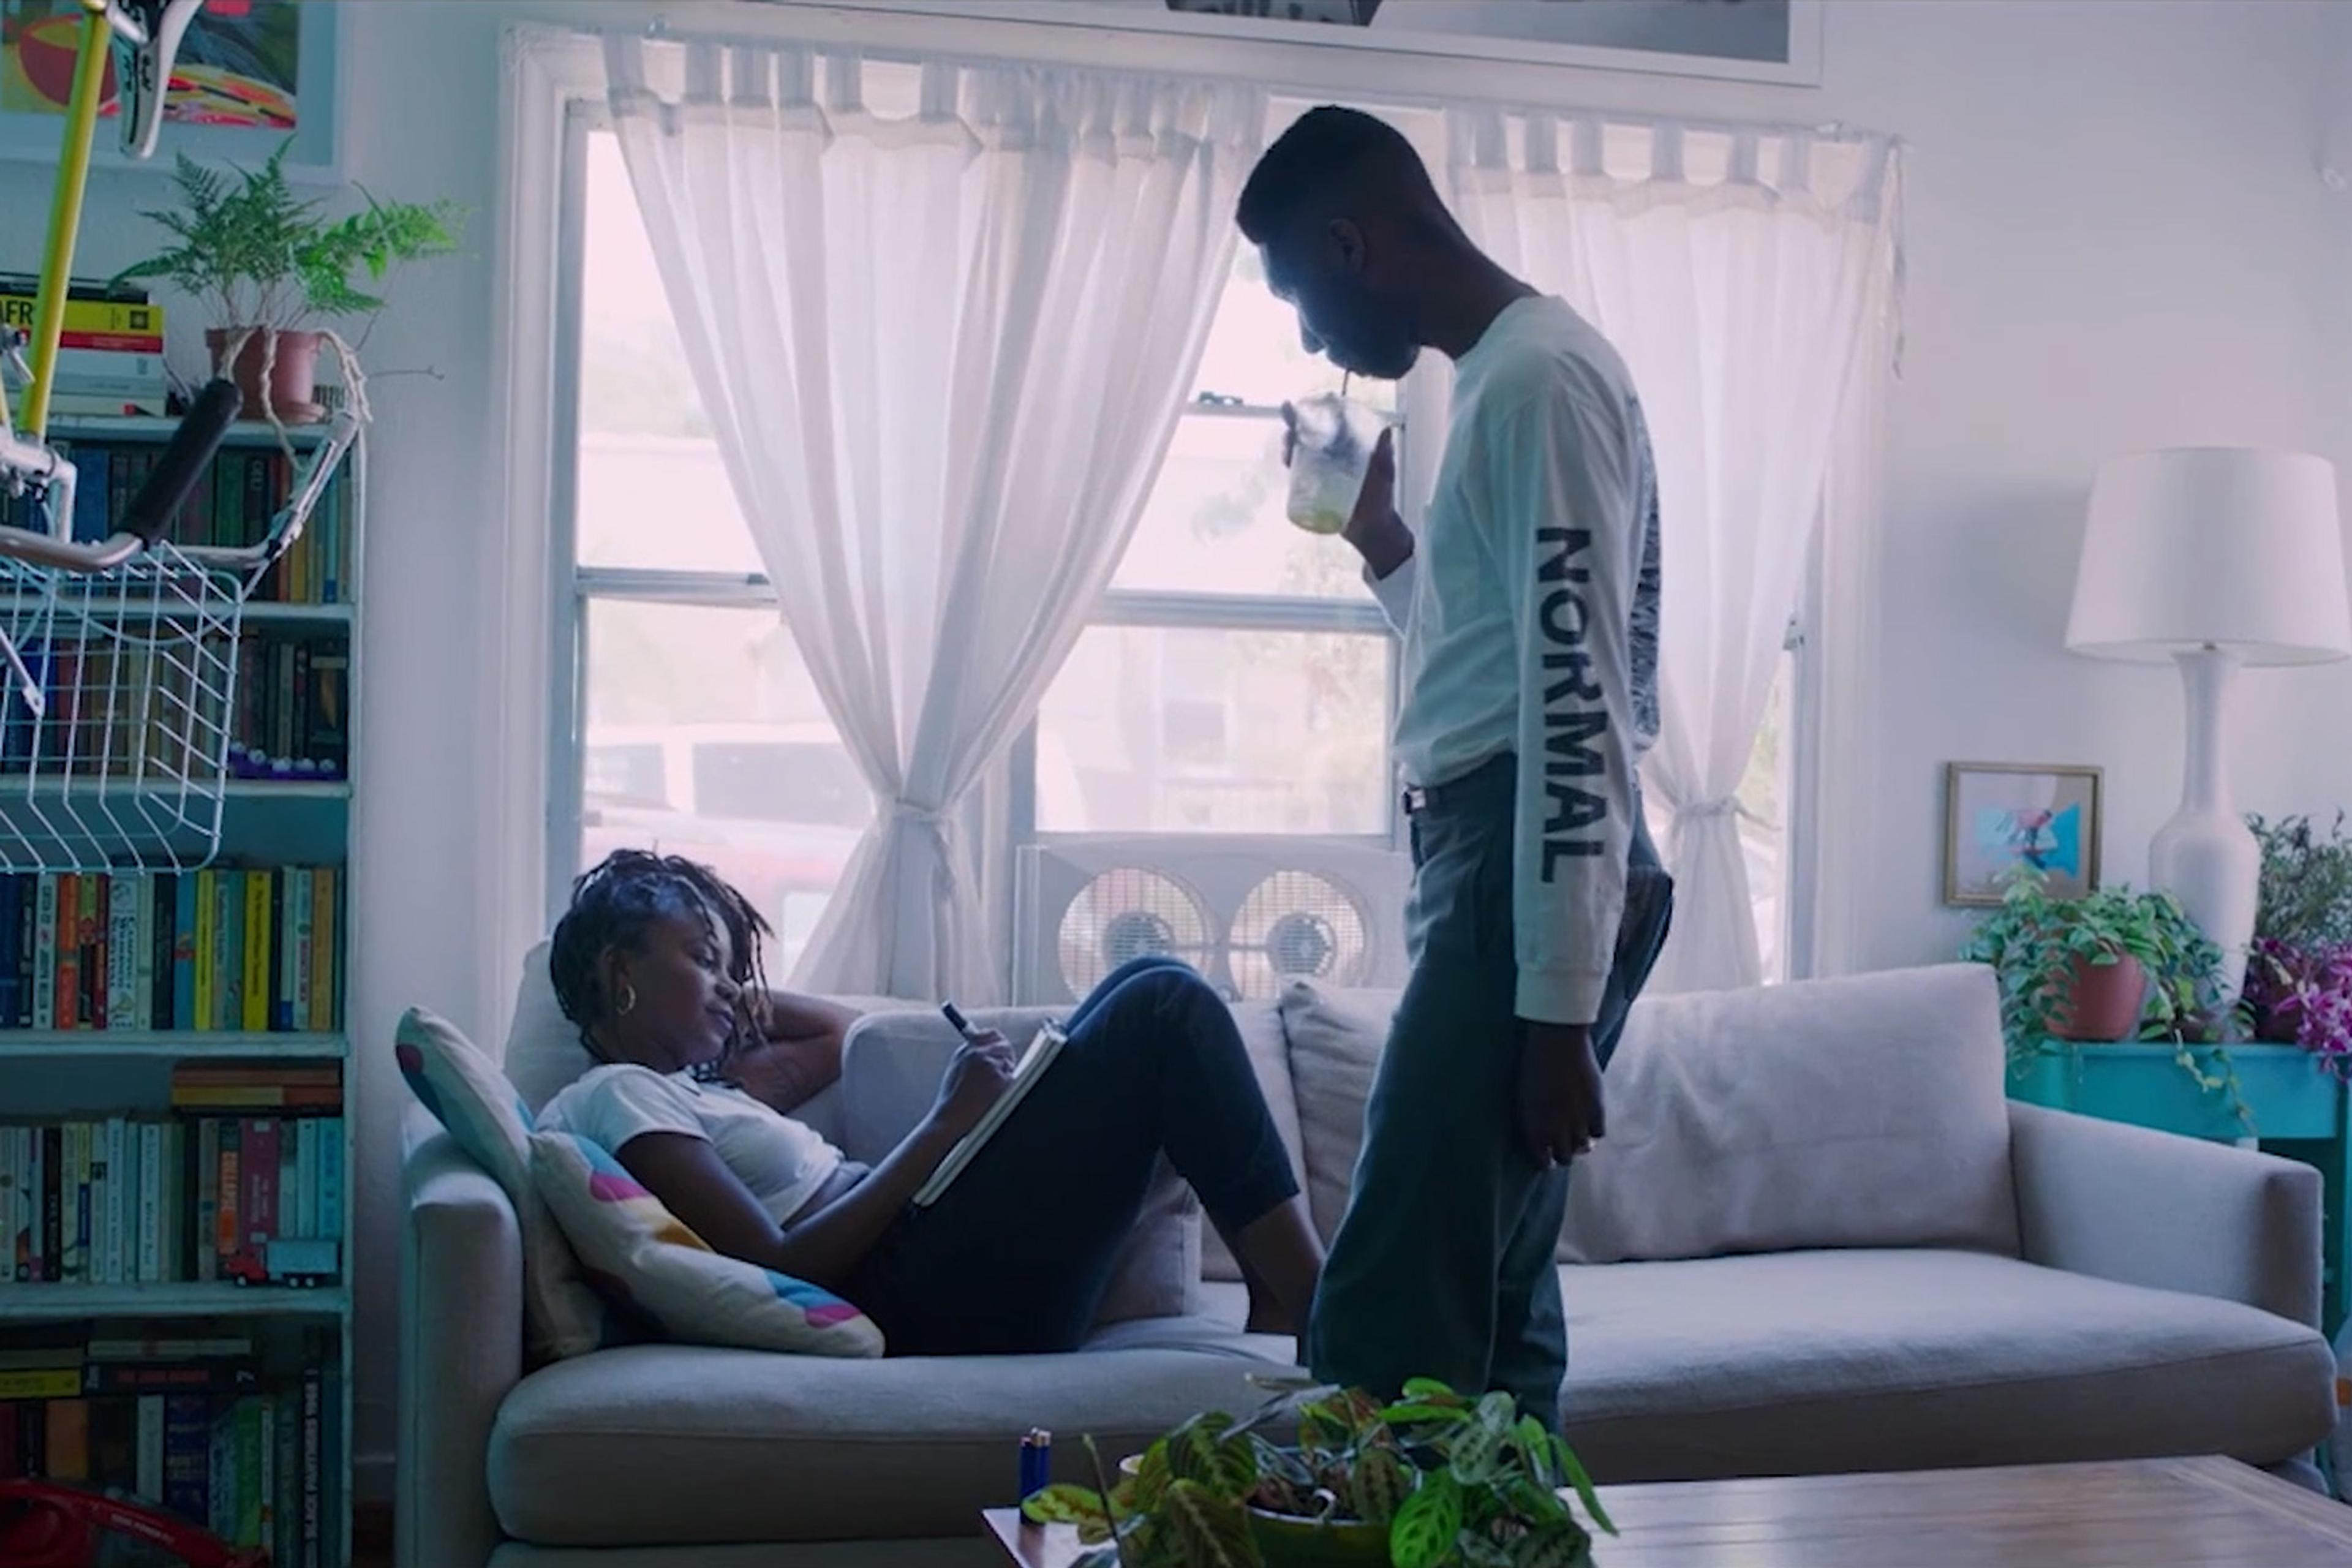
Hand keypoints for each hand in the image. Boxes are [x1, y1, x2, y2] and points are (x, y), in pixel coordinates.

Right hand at [930, 1031, 1016, 1138]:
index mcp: (967, 1049)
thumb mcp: (956, 1068)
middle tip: (1003, 1070)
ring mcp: (991, 1066)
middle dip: (1006, 1057)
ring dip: (1006, 1074)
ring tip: (990, 1090)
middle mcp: (979, 1054)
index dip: (999, 1042)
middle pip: (1005, 1046)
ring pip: (1009, 1063)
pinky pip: (1012, 1078)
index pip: (992, 1034)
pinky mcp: (1001, 1079)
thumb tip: (988, 1044)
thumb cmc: (952, 1099)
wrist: (950, 1118)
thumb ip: (970, 1053)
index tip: (1001, 1049)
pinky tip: (994, 1096)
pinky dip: (1008, 1087)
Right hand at [1281, 404, 1410, 576]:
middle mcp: (1333, 452)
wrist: (1371, 528)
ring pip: (1300, 449)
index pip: (1329, 422)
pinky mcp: (1314, 485)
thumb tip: (1386, 430)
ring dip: (1290, 445)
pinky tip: (1286, 460)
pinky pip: (1298, 470)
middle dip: (1295, 428)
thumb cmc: (1381, 497)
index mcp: (1349, 444)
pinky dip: (1290, 463)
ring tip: (1288, 449)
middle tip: (1290, 432)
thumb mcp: (1385, 473)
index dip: (1313, 412)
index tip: (1301, 406)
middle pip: (1309, 433)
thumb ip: (1384, 455)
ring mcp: (1322, 468)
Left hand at [1516, 1020, 1604, 1168]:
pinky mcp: (1597, 1109)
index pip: (1542, 1158)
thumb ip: (1533, 1120)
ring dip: (1580, 1144)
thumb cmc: (1533, 1065)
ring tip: (1578, 1137)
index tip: (1547, 1158)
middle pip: (1565, 1157)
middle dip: (1563, 1154)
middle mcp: (1556, 1129)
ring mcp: (1578, 1120)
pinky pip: (1599, 1132)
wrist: (1557, 1042)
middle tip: (1563, 1147)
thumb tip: (1541, 1136)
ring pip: (1583, 1148)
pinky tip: (1591, 1123)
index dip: (1546, 1161)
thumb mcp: (1524, 1097)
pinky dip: (1595, 1130)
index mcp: (1534, 1126)